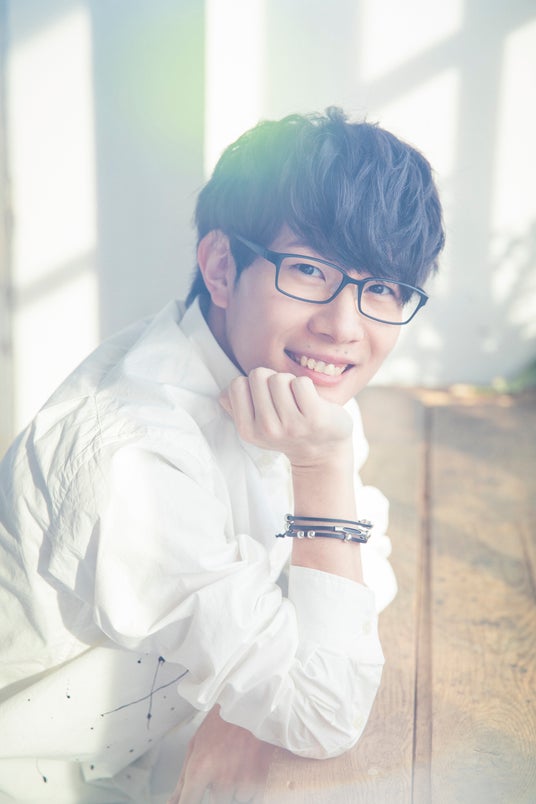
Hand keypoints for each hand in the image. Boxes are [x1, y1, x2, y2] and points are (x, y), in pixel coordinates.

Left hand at [167, 705, 274, 803]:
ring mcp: (245, 783)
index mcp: (200, 769)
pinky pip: (254, 793)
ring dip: (238, 782)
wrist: (258, 702)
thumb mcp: (197, 742)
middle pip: (216, 799)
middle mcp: (222, 780)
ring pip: (237, 796)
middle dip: (220, 784)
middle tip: (227, 759)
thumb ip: (183, 778)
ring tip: (242, 756)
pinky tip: (254, 760)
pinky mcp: (265, 783)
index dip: (189, 802)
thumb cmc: (224, 720)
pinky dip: (254, 781)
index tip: (193, 798)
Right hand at [219, 367, 352, 469]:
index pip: (237, 384)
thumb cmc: (288, 429)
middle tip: (283, 399)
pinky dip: (307, 386)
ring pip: (280, 378)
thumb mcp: (257, 427)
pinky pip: (301, 382)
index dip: (252, 385)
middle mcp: (267, 430)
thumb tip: (223, 394)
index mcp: (247, 430)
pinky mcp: (315, 417)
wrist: (323, 451)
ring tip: (297, 401)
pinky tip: (311, 402)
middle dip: (271, 380)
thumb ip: (237, 408)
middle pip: (258, 375)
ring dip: (290, 383)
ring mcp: (291, 425)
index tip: (265, 398)